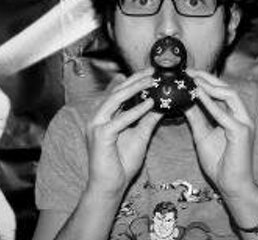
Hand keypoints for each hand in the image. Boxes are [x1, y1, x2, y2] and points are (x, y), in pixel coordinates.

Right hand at [86, 69, 161, 196]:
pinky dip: (136, 111)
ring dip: (135, 88)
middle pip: (117, 91)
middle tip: (152, 71)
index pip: (119, 91)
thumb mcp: (140, 135)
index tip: (150, 72)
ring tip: (151, 81)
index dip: (134, 80)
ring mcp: (96, 124)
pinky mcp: (100, 135)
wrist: (111, 185)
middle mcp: (97, 116)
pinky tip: (150, 103)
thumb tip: (160, 106)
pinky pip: (120, 120)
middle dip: (135, 79)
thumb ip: (147, 119)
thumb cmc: (122, 162)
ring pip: (115, 99)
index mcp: (104, 114)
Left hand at [185, 70, 255, 199]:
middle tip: (189, 71)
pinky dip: (210, 103)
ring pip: (230, 95)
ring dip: (210, 86)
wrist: (231, 185)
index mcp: (234, 115)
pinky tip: (197, 95)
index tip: (188, 74)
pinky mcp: (241, 133)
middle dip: (208, 78)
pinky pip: (224, 114)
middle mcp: (242, 116)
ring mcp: (244, 123)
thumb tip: (185, 101)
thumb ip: (196, 117)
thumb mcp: (202, 134)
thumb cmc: (219, 162)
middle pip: (226, 88)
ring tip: (193, 79)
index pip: (221, 91)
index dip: (206, 80)